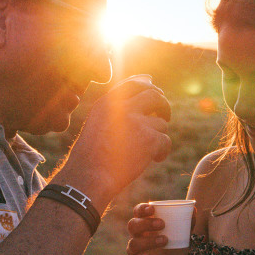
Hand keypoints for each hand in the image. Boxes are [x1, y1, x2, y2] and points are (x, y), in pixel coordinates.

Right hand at [51, 76, 171, 207]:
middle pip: (155, 96)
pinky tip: (154, 159)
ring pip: (161, 123)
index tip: (155, 94)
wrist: (89, 176)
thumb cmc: (91, 153)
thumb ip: (119, 103)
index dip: (149, 87)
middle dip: (163, 106)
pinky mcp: (149, 139)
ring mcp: (137, 122)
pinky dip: (162, 151)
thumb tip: (148, 78)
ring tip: (147, 150)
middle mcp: (122, 107)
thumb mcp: (98, 121)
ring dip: (158, 135)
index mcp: (107, 102)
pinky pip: (166, 140)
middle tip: (163, 118)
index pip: (134, 84)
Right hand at [122, 203, 190, 254]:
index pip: (138, 212)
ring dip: (148, 241)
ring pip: (133, 243)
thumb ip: (187, 223)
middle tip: (162, 224)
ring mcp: (134, 251)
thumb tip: (194, 209)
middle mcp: (137, 236)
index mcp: (146, 225)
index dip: (141, 209)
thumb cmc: (174, 250)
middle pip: (132, 225)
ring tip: (165, 241)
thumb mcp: (183, 237)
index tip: (152, 209)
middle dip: (146, 223)